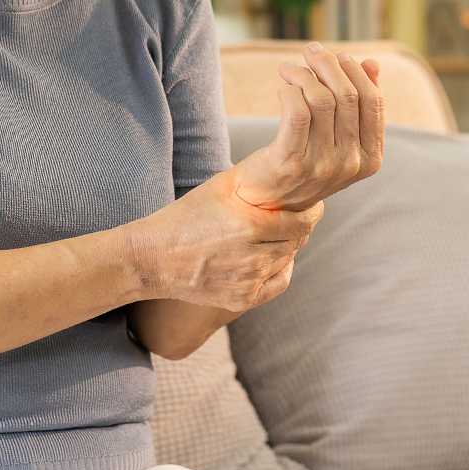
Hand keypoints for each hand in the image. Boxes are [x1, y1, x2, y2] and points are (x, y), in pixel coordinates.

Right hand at [128, 167, 324, 309]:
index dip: (312, 214)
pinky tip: (269, 258)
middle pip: (296, 242)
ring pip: (286, 261)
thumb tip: (284, 170)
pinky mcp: (243, 299)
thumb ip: (253, 182)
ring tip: (273, 234)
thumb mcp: (217, 188)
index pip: (302, 222)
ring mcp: (249, 281)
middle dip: (298, 229)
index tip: (313, 207)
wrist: (154, 258)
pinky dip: (278, 270)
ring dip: (285, 247)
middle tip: (293, 218)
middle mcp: (253, 256)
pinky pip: (277, 283)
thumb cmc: (184, 217)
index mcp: (249, 224)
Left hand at [231, 42, 385, 213]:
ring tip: (290, 69)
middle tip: (312, 51)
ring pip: (321, 100)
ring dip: (304, 74)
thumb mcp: (338, 139)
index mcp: (370, 158)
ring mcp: (321, 165)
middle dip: (329, 65)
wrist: (264, 202)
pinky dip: (290, 90)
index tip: (338, 56)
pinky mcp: (290, 162)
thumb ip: (357, 105)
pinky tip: (282, 86)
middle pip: (347, 96)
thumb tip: (372, 63)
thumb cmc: (303, 161)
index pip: (373, 102)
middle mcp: (350, 163)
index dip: (356, 72)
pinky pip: (296, 111)